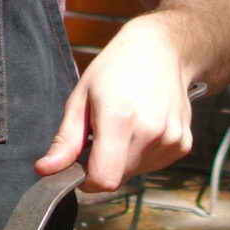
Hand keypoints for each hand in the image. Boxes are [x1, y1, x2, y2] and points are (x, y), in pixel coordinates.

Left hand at [37, 15, 194, 192]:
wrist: (161, 50)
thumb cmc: (116, 68)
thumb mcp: (81, 97)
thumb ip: (66, 139)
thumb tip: (45, 170)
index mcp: (119, 119)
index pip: (104, 180)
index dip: (87, 179)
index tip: (82, 164)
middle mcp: (150, 132)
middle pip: (118, 177)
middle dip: (105, 164)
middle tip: (104, 133)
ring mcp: (171, 139)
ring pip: (136, 172)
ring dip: (124, 158)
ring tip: (126, 124)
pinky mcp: (183, 143)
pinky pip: (154, 164)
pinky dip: (143, 154)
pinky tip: (144, 126)